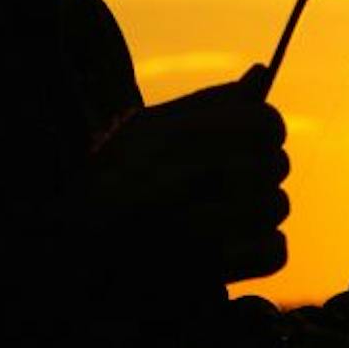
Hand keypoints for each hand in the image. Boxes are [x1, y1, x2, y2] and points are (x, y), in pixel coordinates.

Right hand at [86, 64, 289, 284]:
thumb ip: (207, 102)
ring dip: (257, 211)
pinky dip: (260, 249)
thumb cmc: (110, 183)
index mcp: (176, 137)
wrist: (71, 252)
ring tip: (223, 214)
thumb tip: (261, 73)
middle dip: (258, 171)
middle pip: (276, 163)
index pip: (266, 122)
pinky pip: (276, 250)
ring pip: (277, 205)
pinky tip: (233, 244)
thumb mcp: (144, 130)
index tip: (247, 142)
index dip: (263, 130)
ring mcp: (204, 230)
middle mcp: (191, 179)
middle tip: (227, 183)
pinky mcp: (213, 273)